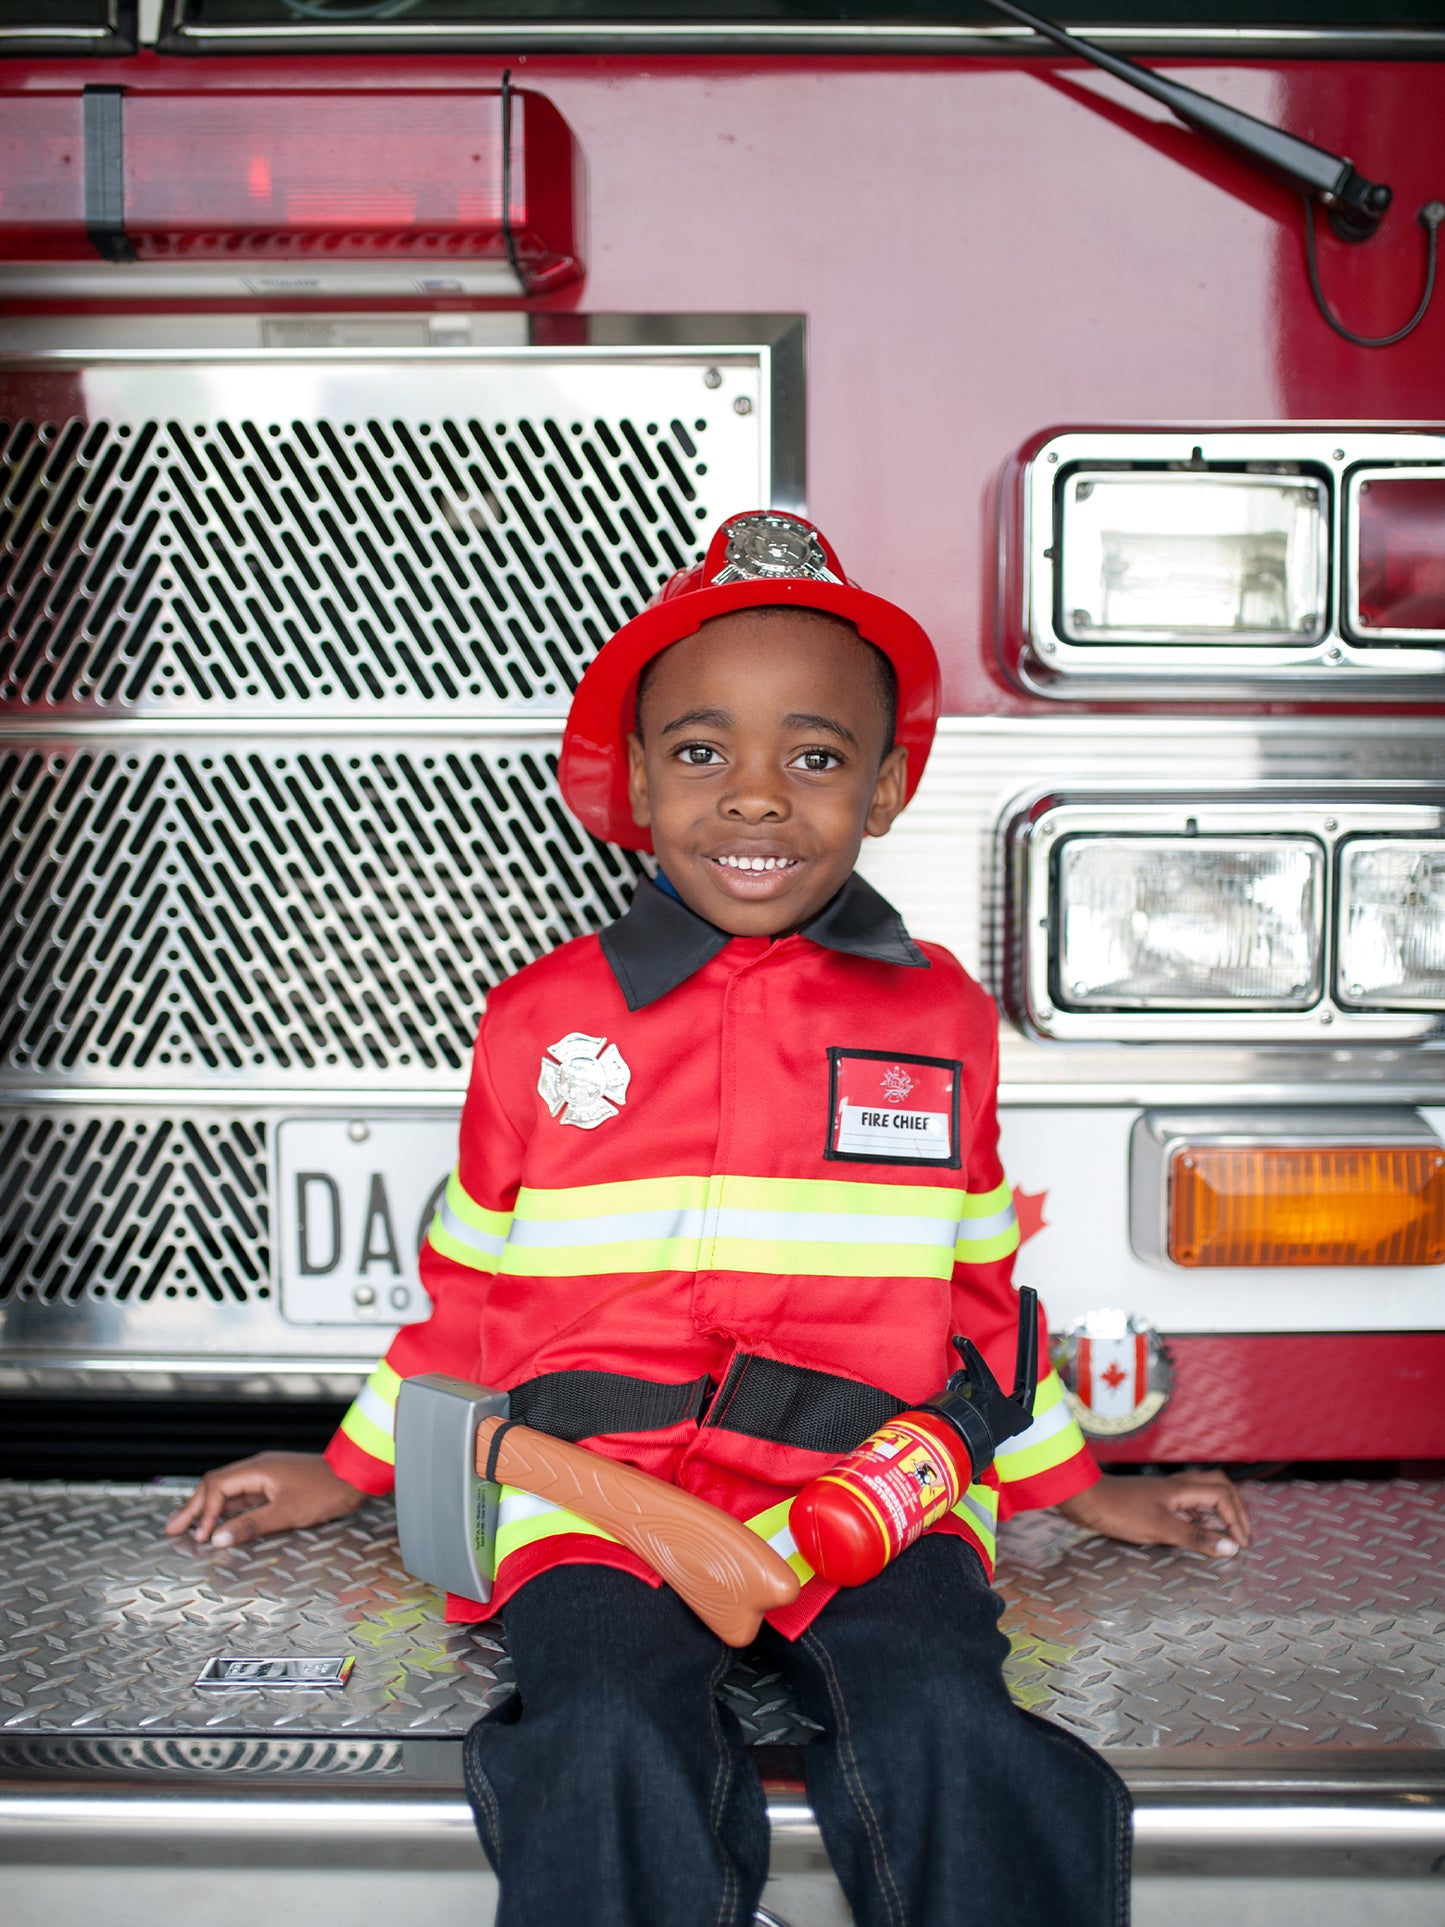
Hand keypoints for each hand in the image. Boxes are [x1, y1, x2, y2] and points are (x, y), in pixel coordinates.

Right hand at [164, 1451, 366, 1549]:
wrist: (357, 1477)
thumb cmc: (326, 1491)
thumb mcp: (287, 1512)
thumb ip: (250, 1525)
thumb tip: (216, 1538)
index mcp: (258, 1469)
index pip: (217, 1487)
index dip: (203, 1512)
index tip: (200, 1536)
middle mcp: (259, 1468)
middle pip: (216, 1486)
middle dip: (193, 1508)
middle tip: (171, 1528)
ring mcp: (267, 1475)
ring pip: (229, 1491)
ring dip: (208, 1509)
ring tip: (187, 1527)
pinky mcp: (277, 1484)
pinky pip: (244, 1496)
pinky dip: (227, 1510)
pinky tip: (219, 1522)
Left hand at [1057, 1470, 1251, 1559]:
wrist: (1085, 1500)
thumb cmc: (1120, 1511)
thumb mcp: (1161, 1529)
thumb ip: (1196, 1538)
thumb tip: (1231, 1547)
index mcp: (1182, 1489)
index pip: (1222, 1496)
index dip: (1237, 1519)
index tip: (1242, 1543)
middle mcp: (1177, 1486)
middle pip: (1217, 1486)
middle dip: (1235, 1507)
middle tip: (1243, 1532)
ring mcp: (1165, 1493)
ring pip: (1202, 1494)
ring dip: (1218, 1510)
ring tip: (1227, 1532)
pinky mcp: (1153, 1501)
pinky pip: (1187, 1504)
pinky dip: (1200, 1516)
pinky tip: (1198, 1530)